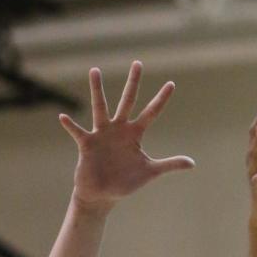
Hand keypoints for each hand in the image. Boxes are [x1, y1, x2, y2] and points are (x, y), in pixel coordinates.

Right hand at [62, 62, 193, 206]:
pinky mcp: (87, 144)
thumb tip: (192, 163)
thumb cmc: (125, 181)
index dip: (161, 100)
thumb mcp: (150, 172)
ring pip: (101, 108)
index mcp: (135, 134)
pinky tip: (63, 117)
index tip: (171, 83)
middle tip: (138, 63)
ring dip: (97, 90)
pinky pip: (78, 132)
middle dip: (133, 83)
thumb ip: (170, 164)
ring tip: (95, 70)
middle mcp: (119, 128)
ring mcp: (102, 134)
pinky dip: (70, 126)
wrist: (103, 193)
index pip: (151, 113)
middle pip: (128, 101)